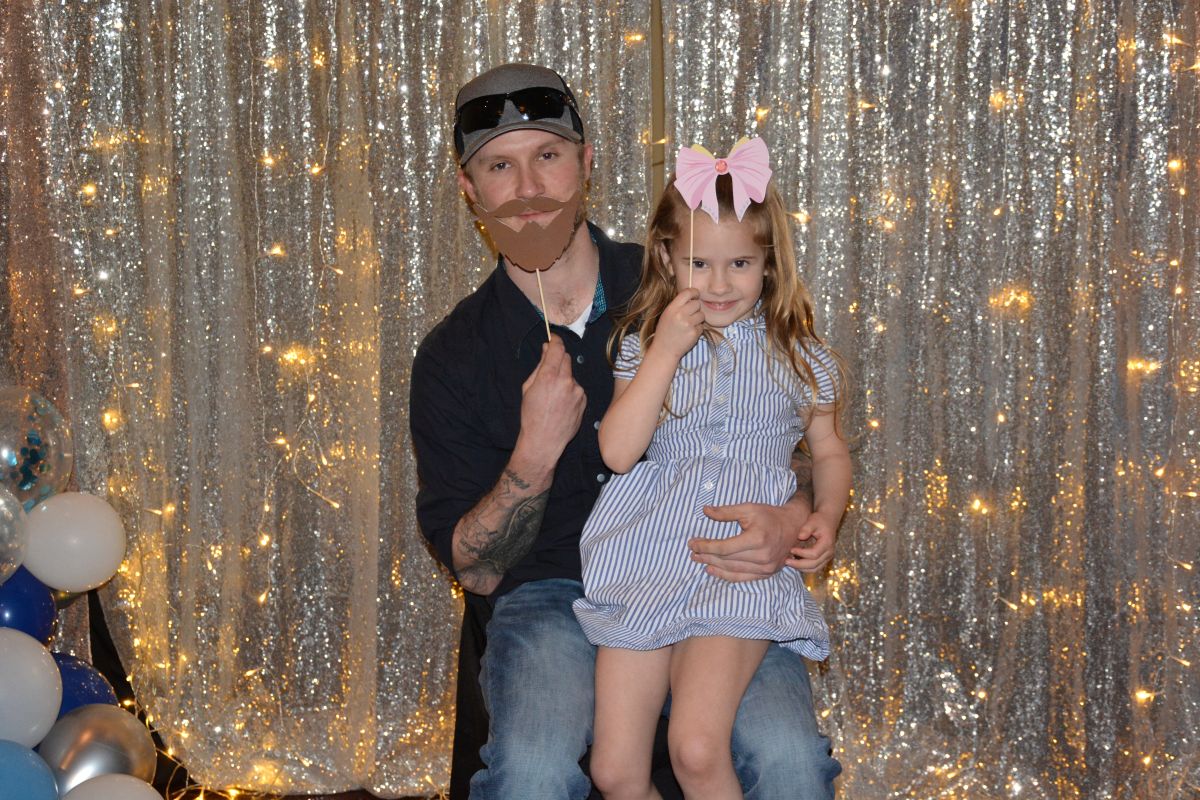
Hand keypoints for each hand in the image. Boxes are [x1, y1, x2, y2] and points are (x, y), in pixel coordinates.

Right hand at [516, 335, 584, 463]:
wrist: (544, 440)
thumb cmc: (531, 416)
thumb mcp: (528, 388)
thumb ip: (540, 366)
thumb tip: (546, 350)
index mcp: (549, 376)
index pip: (557, 348)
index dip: (555, 341)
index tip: (553, 339)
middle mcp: (566, 381)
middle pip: (566, 358)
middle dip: (558, 359)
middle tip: (549, 369)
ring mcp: (577, 391)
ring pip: (571, 375)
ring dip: (564, 378)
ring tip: (553, 396)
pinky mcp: (583, 400)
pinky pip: (576, 388)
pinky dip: (570, 391)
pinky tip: (561, 404)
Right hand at [653, 288, 703, 359]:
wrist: (664, 350)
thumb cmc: (665, 332)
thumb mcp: (667, 315)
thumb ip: (678, 305)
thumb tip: (692, 296)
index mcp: (672, 308)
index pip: (687, 293)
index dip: (694, 292)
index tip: (696, 295)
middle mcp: (680, 314)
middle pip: (697, 304)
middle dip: (696, 309)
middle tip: (690, 315)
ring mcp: (688, 324)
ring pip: (702, 315)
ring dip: (698, 319)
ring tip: (689, 325)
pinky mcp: (694, 333)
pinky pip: (702, 327)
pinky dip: (697, 330)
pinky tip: (689, 333)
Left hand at [689, 502, 799, 581]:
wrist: (794, 527)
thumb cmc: (769, 515)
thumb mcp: (748, 508)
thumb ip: (726, 512)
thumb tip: (705, 511)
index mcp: (757, 539)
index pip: (724, 547)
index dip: (705, 546)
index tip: (692, 542)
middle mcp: (762, 556)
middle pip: (726, 559)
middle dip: (706, 555)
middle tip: (692, 552)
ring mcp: (766, 567)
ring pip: (732, 569)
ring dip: (713, 565)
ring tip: (699, 560)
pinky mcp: (767, 573)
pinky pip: (742, 577)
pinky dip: (725, 575)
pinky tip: (712, 570)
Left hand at [787, 509, 837, 572]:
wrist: (828, 521)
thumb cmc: (819, 520)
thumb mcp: (813, 521)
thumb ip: (807, 528)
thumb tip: (800, 537)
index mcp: (827, 544)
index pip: (814, 554)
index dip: (802, 553)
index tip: (791, 549)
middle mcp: (829, 553)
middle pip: (814, 564)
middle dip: (799, 564)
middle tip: (786, 561)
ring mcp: (827, 557)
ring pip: (815, 569)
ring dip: (801, 568)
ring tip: (789, 563)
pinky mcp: (824, 559)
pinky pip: (815, 568)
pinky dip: (805, 568)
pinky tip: (795, 563)